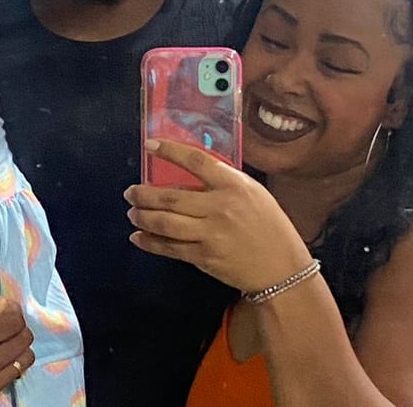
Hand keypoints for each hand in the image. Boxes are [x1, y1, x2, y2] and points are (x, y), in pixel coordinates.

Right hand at [0, 259, 34, 406]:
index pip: (14, 321)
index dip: (12, 311)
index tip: (4, 308)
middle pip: (23, 340)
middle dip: (17, 328)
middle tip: (6, 324)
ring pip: (22, 361)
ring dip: (16, 349)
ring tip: (3, 343)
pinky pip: (9, 382)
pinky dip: (5, 371)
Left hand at [124, 140, 312, 291]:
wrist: (282, 268)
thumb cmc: (269, 225)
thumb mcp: (253, 192)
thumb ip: (223, 181)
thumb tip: (190, 170)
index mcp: (234, 185)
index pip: (196, 161)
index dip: (170, 151)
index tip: (150, 145)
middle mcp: (220, 207)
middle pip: (171, 196)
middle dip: (144, 194)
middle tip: (130, 191)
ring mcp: (211, 234)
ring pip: (165, 223)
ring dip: (143, 216)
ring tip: (132, 212)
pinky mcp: (204, 257)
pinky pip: (170, 248)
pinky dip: (150, 242)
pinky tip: (138, 236)